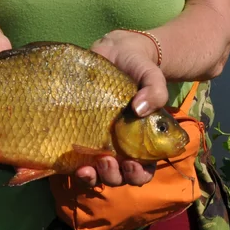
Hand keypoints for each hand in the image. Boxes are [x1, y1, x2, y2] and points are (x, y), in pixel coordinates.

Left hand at [71, 29, 167, 187]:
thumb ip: (155, 90)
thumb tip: (140, 109)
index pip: (144, 170)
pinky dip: (75, 167)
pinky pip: (77, 160)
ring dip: (94, 177)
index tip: (131, 163)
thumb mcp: (152, 75)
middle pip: (119, 177)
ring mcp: (99, 143)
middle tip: (107, 161)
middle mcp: (120, 147)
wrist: (115, 53)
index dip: (138, 174)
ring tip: (89, 166)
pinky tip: (74, 163)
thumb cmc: (138, 68)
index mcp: (142, 141)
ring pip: (97, 174)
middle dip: (113, 176)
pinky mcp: (79, 135)